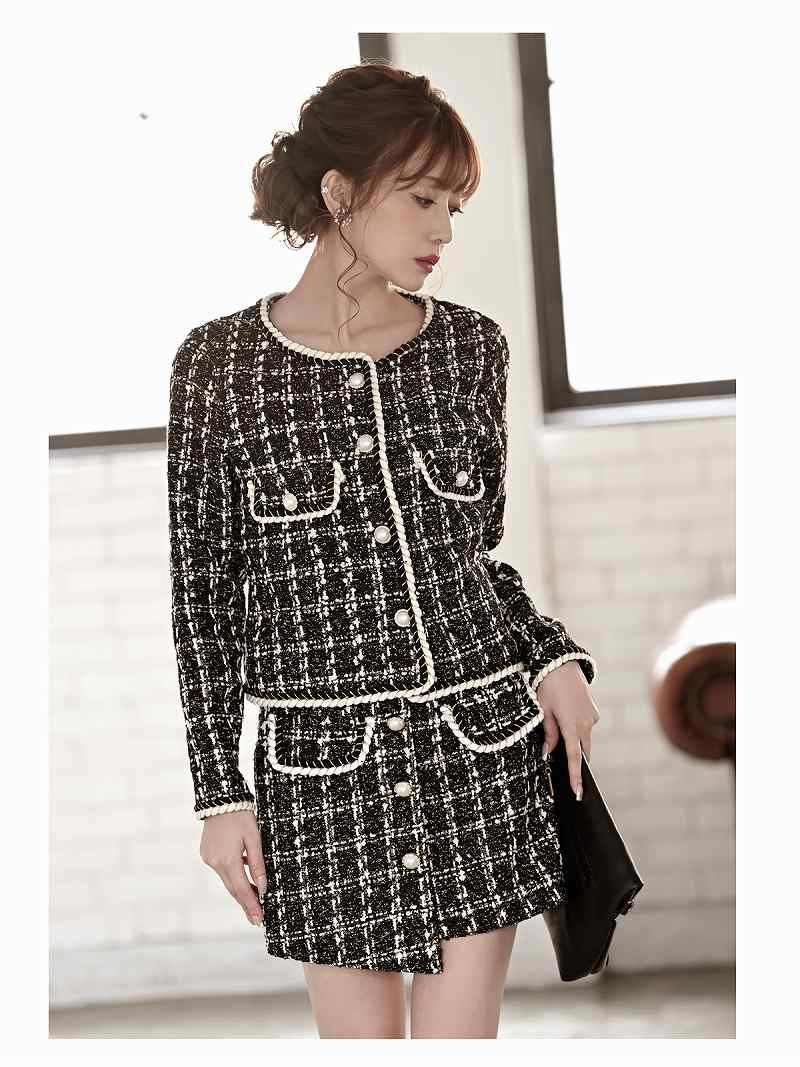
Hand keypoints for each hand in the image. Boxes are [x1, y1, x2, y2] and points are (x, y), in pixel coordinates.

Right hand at [198, 809, 267, 925]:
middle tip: (257, 919)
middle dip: (246, 904)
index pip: (243, 890)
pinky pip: (222, 870)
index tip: (260, 919)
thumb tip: (264, 887)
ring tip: (254, 902)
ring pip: (227, 880)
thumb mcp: (254, 837)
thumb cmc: (241, 814)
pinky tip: (244, 879)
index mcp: (228, 860)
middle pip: (233, 889)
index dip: (252, 905)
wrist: (220, 798)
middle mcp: (215, 863)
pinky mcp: (207, 854)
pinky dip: (233, 876)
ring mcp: (209, 859)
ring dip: (240, 891)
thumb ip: (258, 863)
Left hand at [536, 661, 600, 800]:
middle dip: (577, 762)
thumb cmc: (548, 686)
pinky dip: (578, 728)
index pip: (575, 758)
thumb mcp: (543, 711)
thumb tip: (548, 753)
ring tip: (559, 726)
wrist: (562, 663)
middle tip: (567, 771)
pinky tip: (566, 715)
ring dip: (575, 741)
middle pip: (583, 752)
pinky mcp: (594, 711)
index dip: (576, 777)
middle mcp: (586, 724)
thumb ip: (548, 734)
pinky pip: (586, 726)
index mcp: (572, 726)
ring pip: (585, 739)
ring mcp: (592, 717)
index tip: (578, 793)